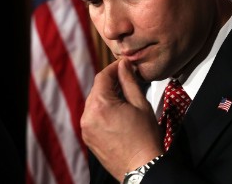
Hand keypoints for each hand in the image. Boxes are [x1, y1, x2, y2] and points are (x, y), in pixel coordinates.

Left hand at [81, 59, 163, 181]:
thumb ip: (129, 81)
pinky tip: (117, 113)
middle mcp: (87, 116)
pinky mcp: (88, 138)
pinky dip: (102, 111)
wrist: (142, 167)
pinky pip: (92, 117)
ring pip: (93, 103)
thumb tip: (124, 65)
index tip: (124, 64)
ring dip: (106, 96)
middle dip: (110, 82)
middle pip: (96, 89)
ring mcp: (86, 129)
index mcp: (100, 105)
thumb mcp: (140, 104)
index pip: (102, 76)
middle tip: (126, 78)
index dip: (113, 67)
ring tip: (123, 97)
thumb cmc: (145, 136)